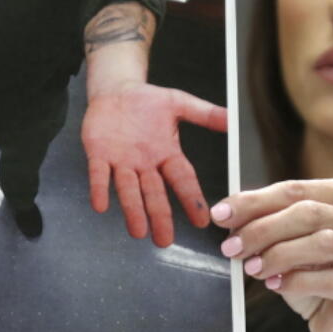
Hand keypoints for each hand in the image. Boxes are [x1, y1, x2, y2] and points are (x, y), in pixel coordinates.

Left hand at [82, 81, 226, 246]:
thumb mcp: (179, 103)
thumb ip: (205, 114)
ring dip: (133, 211)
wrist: (115, 90)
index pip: (183, 180)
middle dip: (159, 217)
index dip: (191, 199)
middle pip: (155, 194)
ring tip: (138, 232)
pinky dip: (100, 189)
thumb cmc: (147, 100)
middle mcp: (145, 164)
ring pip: (129, 190)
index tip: (202, 220)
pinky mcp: (98, 155)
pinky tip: (101, 206)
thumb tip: (234, 120)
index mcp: (166, 154)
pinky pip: (99, 175)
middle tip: (164, 241)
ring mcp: (122, 162)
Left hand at [212, 179, 332, 331]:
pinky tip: (275, 286)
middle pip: (310, 213)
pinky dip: (297, 281)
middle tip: (232, 247)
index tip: (221, 214)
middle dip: (263, 229)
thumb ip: (267, 225)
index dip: (255, 201)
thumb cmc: (316, 280)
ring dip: (279, 254)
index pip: (297, 190)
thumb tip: (227, 214)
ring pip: (324, 243)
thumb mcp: (289, 245)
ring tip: (251, 268)